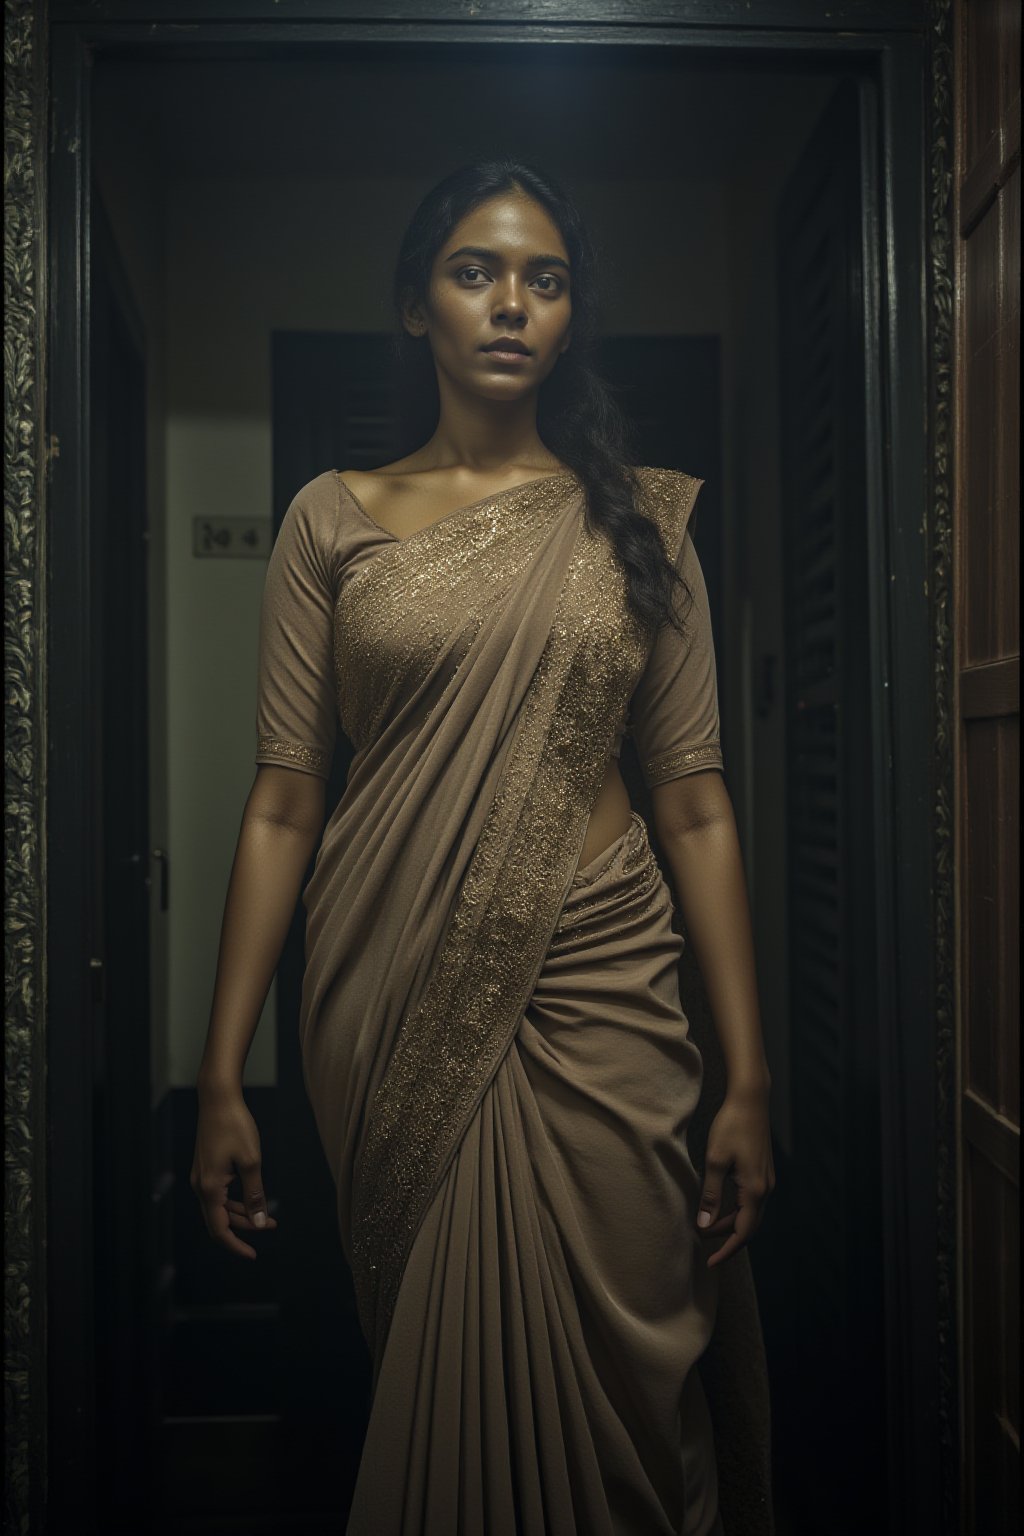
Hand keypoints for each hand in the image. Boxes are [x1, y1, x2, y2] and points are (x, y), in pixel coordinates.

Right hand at [190, 1084, 277, 1259]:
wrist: (218, 1098)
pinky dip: (234, 1200)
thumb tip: (261, 1223)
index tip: (253, 1255)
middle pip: (219, 1221)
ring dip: (241, 1214)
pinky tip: (251, 1195)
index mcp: (209, 1188)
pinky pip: (218, 1194)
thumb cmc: (236, 1126)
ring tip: (267, 1213)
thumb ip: (255, 1195)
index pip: (219, 1230)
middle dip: (245, 1228)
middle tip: (272, 1225)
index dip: (236, 1246)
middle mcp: (200, 1186)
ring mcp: (200, 1176)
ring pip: (219, 1207)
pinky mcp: (204, 1168)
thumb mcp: (252, 1162)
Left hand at [695, 1083, 774, 1267]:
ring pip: (751, 1214)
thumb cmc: (731, 1126)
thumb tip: (705, 1225)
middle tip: (704, 1247)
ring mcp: (768, 1180)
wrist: (750, 1100)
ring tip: (707, 1227)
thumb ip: (711, 1195)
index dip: (726, 1250)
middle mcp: (766, 1189)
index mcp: (755, 1190)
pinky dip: (737, 1211)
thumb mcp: (714, 1161)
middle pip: (749, 1227)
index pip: (743, 1232)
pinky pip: (752, 1201)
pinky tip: (721, 1208)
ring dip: (731, 1224)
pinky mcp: (764, 1172)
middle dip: (727, 1240)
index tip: (710, 1263)